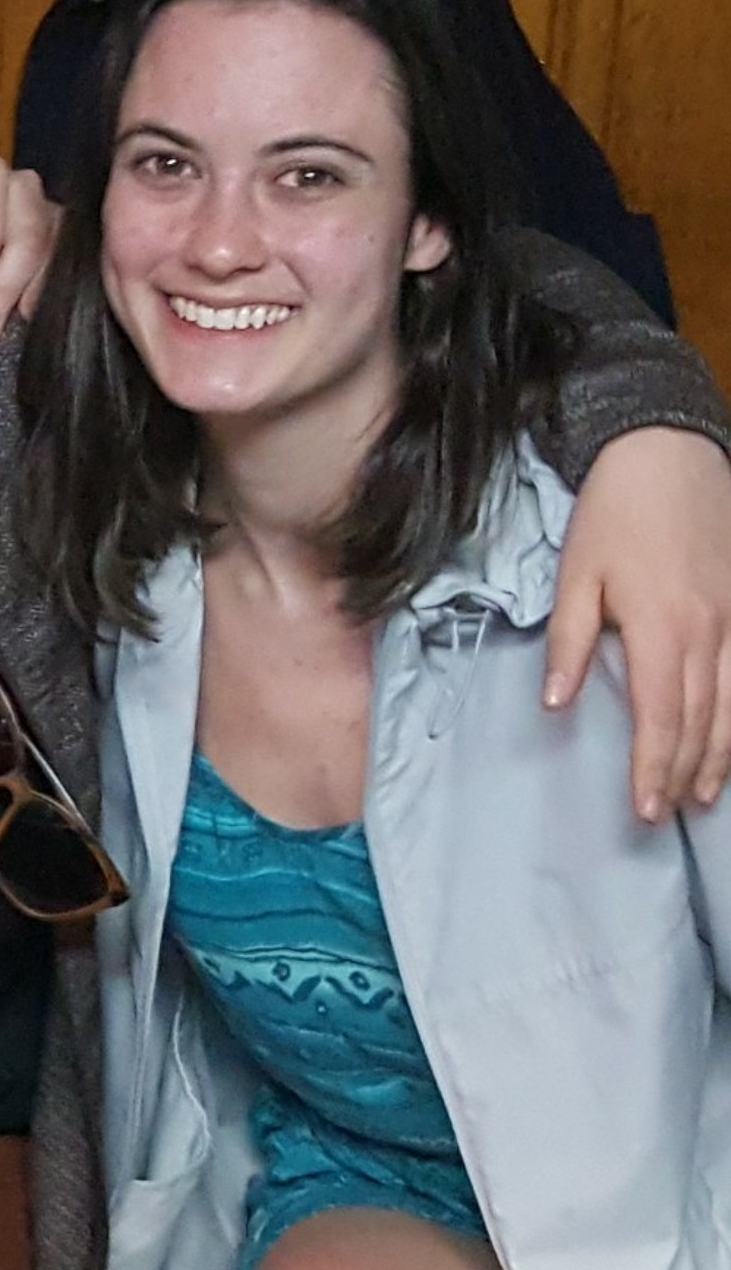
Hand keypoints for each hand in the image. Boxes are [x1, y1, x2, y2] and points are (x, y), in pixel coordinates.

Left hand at [547, 426, 730, 819]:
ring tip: (705, 795)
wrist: (668, 456)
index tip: (644, 808)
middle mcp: (710, 633)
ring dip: (721, 754)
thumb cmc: (614, 516)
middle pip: (701, 720)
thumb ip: (569, 642)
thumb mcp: (576, 577)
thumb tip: (556, 703)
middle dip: (684, 772)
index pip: (659, 716)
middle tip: (668, 814)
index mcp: (662, 629)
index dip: (652, 766)